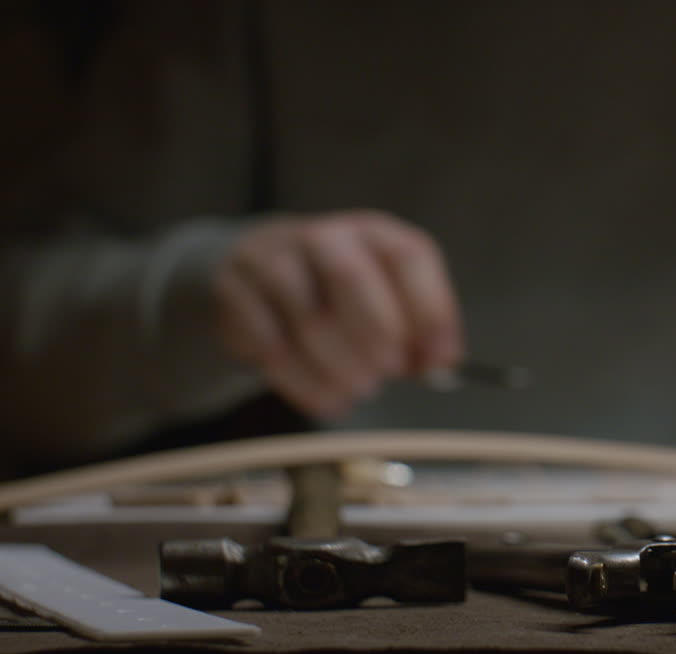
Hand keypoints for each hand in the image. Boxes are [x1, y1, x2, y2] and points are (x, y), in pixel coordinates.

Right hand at [214, 210, 462, 418]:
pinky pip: (268, 342)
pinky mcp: (235, 293)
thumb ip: (418, 329)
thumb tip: (440, 364)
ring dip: (338, 365)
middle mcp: (324, 237)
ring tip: (358, 390)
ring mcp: (273, 260)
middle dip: (376, 335)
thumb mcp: (385, 298)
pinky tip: (325, 398)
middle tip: (387, 375)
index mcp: (373, 233)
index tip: (438, 360)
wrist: (258, 270)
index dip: (430, 310)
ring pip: (306, 314)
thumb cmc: (338, 294)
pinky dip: (303, 380)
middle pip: (350, 276)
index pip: (408, 257)